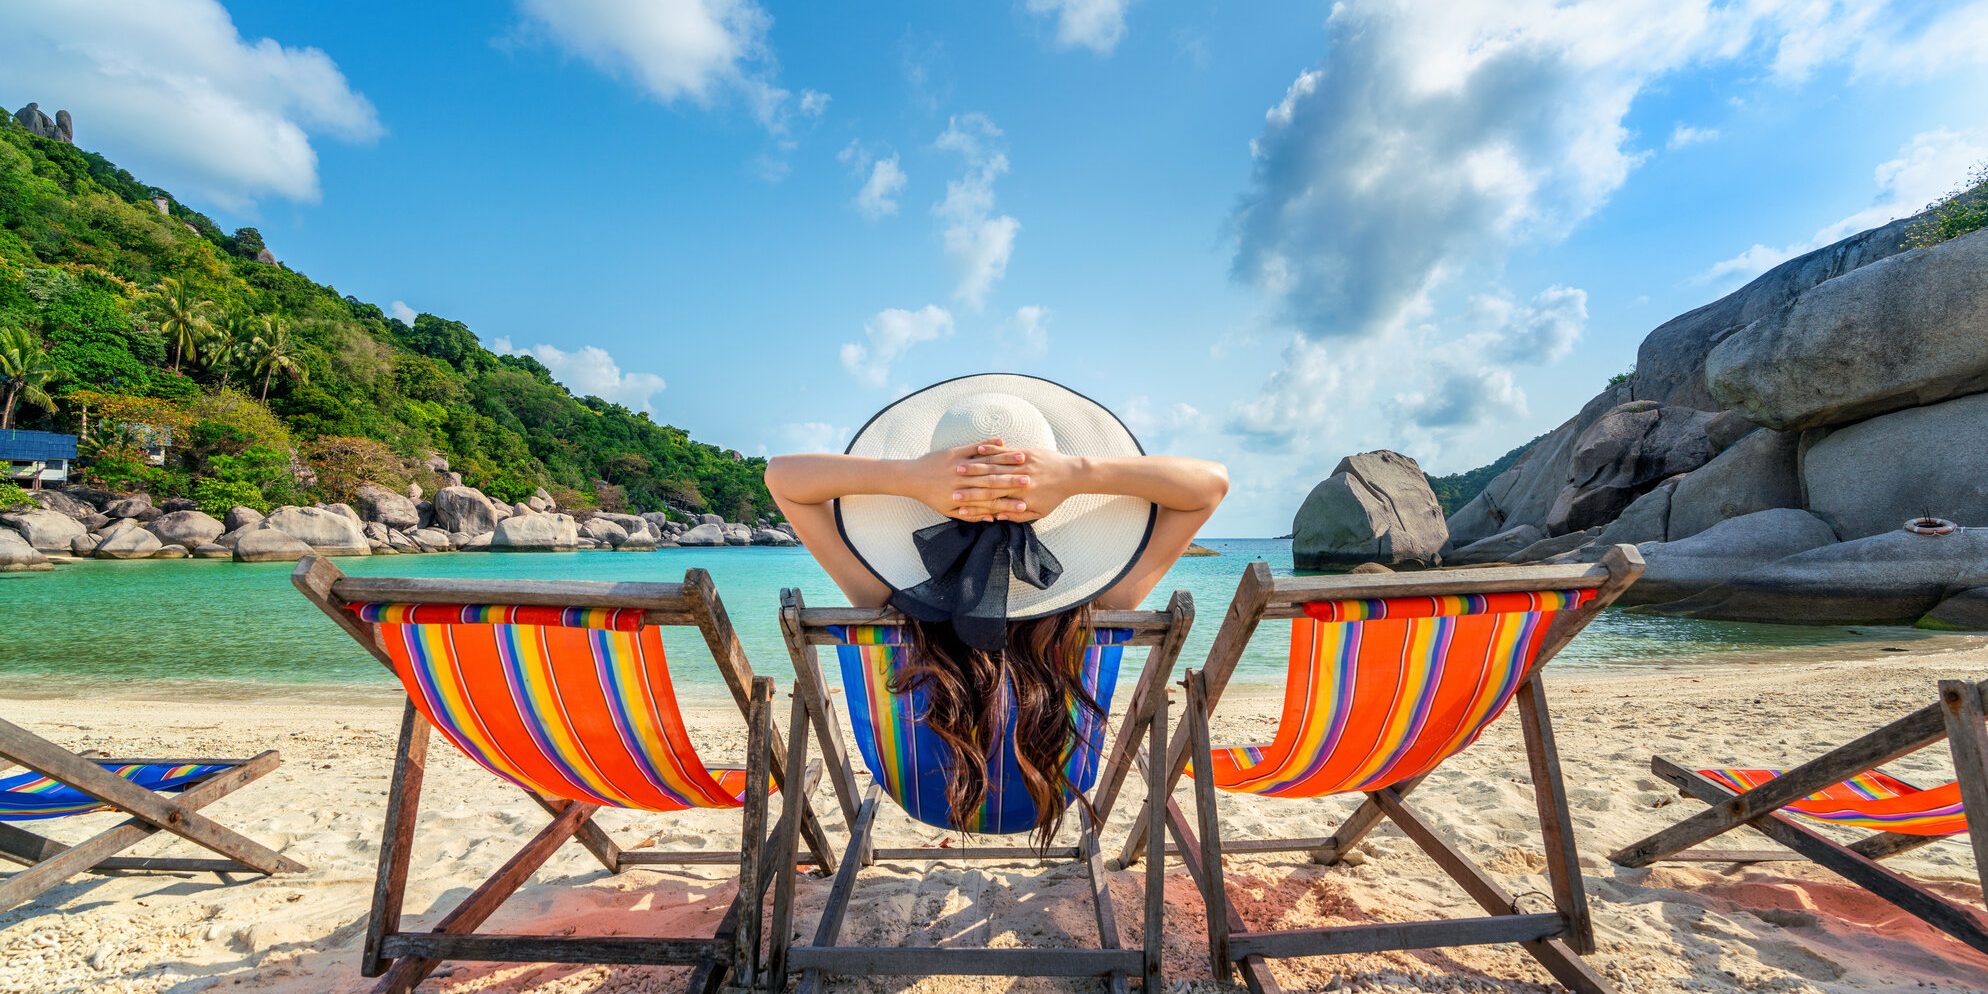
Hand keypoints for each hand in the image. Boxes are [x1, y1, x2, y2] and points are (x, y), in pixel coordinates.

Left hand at [908, 439, 1028, 521]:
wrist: (912, 478)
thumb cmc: (932, 496)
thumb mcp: (950, 511)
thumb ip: (971, 515)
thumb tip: (992, 518)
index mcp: (963, 497)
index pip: (991, 501)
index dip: (1009, 503)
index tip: (1026, 503)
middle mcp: (963, 481)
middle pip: (993, 481)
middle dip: (1013, 481)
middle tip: (1032, 480)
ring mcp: (959, 464)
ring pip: (986, 462)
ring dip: (1005, 460)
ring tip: (1024, 458)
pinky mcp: (955, 452)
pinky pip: (974, 447)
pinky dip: (988, 444)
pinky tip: (1002, 441)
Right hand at [954, 444, 1083, 522]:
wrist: (1072, 475)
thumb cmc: (1054, 496)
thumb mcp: (1038, 512)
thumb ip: (1018, 515)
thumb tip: (997, 517)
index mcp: (1020, 496)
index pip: (990, 499)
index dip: (972, 501)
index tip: (954, 502)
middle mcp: (1019, 480)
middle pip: (988, 481)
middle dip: (967, 483)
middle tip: (949, 485)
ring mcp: (1022, 465)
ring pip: (994, 465)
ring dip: (974, 466)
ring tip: (957, 466)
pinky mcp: (1025, 453)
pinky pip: (1005, 451)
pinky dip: (990, 449)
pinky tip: (977, 449)